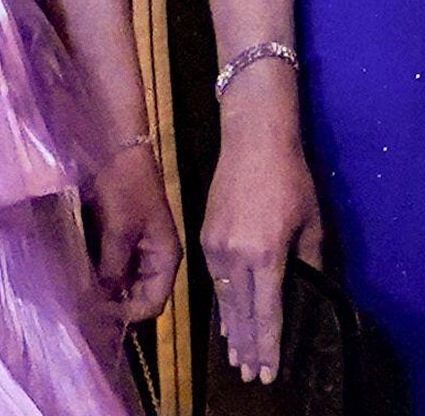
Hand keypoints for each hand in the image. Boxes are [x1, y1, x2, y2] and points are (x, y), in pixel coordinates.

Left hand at [87, 142, 181, 323]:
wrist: (117, 147)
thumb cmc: (125, 186)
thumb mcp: (119, 228)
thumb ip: (113, 267)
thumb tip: (101, 300)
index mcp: (165, 257)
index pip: (153, 303)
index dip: (127, 313)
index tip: (97, 314)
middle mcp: (153, 257)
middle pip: (138, 294)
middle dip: (113, 303)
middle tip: (82, 306)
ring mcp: (137, 246)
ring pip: (123, 281)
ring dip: (103, 288)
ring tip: (77, 292)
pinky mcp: (119, 235)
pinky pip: (111, 263)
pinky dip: (97, 270)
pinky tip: (78, 271)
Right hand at [202, 122, 323, 384]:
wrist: (252, 139)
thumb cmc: (290, 179)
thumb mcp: (311, 224)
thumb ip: (309, 262)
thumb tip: (309, 291)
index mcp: (264, 255)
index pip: (267, 314)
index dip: (268, 347)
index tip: (268, 374)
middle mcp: (234, 256)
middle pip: (241, 313)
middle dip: (246, 347)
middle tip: (249, 375)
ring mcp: (215, 244)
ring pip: (224, 298)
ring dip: (232, 329)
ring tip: (236, 355)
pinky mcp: (205, 233)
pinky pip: (215, 279)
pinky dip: (222, 302)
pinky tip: (227, 316)